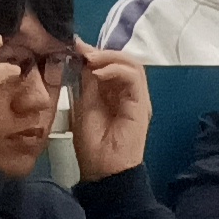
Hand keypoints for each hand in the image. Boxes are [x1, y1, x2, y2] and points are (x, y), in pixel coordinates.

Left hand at [67, 43, 150, 183]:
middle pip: (124, 60)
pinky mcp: (142, 104)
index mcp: (114, 93)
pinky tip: (100, 72)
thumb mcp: (83, 105)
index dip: (95, 53)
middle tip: (83, 51)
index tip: (76, 47)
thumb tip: (84, 56)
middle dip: (102, 52)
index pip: (111, 64)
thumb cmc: (93, 145)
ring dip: (110, 57)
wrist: (103, 171)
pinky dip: (117, 70)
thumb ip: (87, 82)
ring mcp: (138, 98)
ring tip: (91, 60)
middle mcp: (129, 93)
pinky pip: (134, 78)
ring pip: (132, 64)